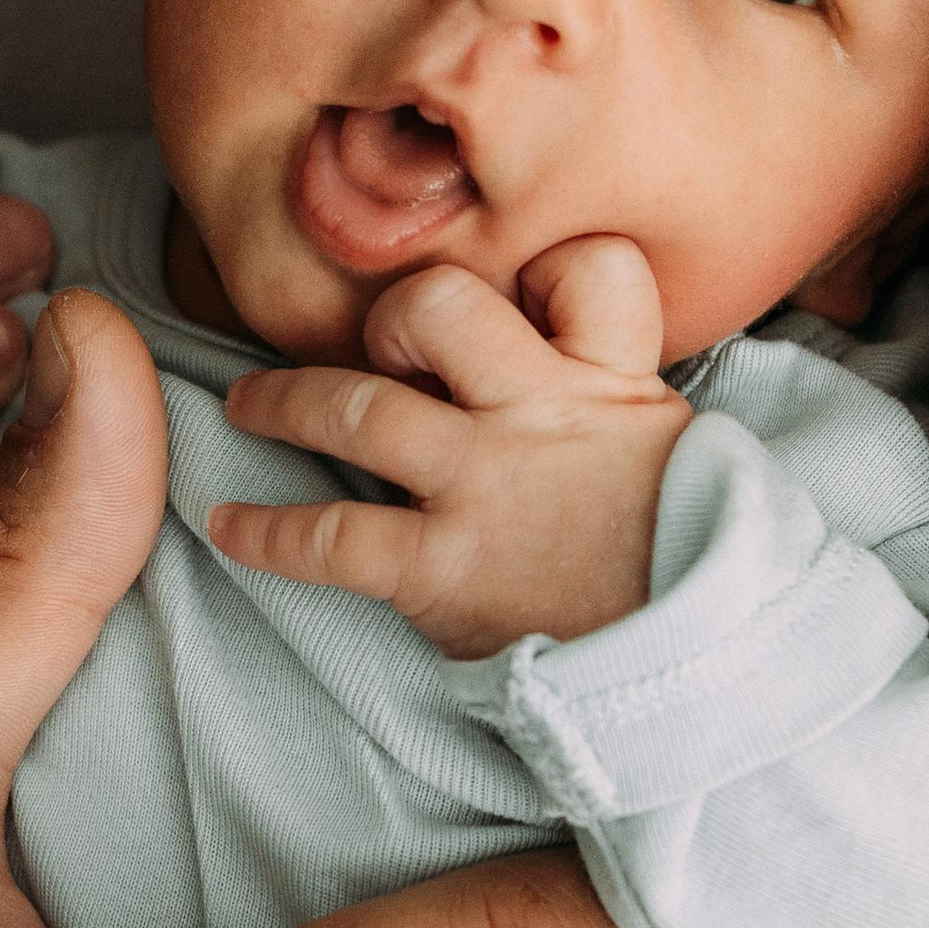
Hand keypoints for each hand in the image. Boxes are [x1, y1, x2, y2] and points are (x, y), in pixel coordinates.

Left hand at [214, 241, 692, 656]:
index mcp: (610, 378)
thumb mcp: (673, 448)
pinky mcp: (445, 567)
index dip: (546, 268)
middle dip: (390, 317)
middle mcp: (538, 412)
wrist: (700, 662)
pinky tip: (229, 526)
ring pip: (360, 407)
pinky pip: (331, 538)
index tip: (517, 291)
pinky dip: (267, 532)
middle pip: (439, 307)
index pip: (588, 265)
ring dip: (287, 402)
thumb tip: (555, 361)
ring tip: (249, 405)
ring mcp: (484, 486)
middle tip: (374, 348)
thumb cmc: (685, 558)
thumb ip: (614, 394)